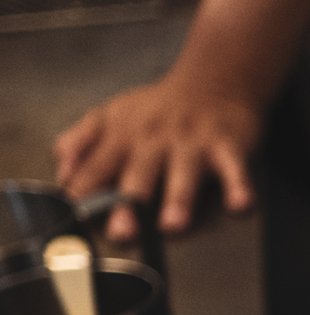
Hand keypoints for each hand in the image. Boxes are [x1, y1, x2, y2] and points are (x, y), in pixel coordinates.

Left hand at [54, 74, 259, 238]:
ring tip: (173, 225)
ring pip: (183, 174)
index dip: (84, 194)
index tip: (77, 219)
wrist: (212, 81)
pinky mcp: (227, 146)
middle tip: (122, 233)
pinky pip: (234, 169)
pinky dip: (239, 187)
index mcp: (121, 136)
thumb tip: (62, 174)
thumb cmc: (161, 109)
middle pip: (137, 175)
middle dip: (128, 204)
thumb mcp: (111, 116)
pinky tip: (241, 206)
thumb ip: (82, 143)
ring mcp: (191, 143)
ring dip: (179, 199)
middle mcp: (153, 141)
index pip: (95, 169)